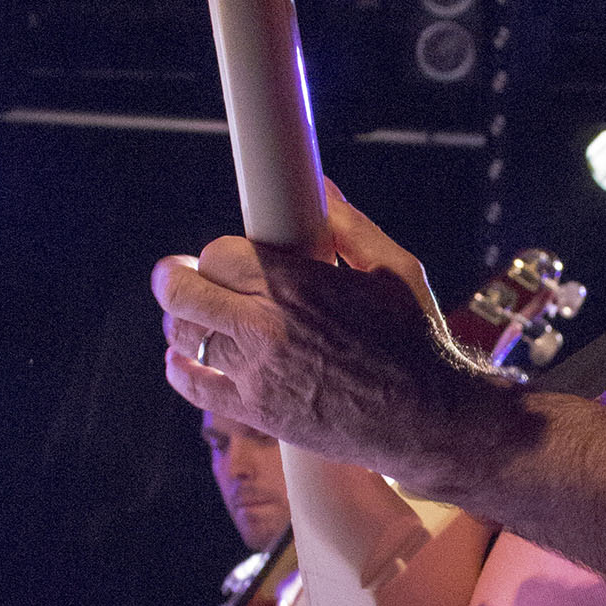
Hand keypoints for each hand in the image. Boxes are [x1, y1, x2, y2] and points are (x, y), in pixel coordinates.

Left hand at [151, 186, 519, 495]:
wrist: (430, 418)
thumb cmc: (418, 341)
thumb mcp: (394, 271)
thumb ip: (350, 227)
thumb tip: (321, 186)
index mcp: (296, 284)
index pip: (217, 253)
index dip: (220, 254)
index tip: (227, 259)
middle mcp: (266, 326)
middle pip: (181, 290)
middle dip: (175, 278)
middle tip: (178, 275)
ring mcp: (255, 373)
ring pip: (183, 336)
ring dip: (184, 322)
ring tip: (195, 318)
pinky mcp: (256, 413)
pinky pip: (193, 386)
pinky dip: (180, 368)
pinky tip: (183, 359)